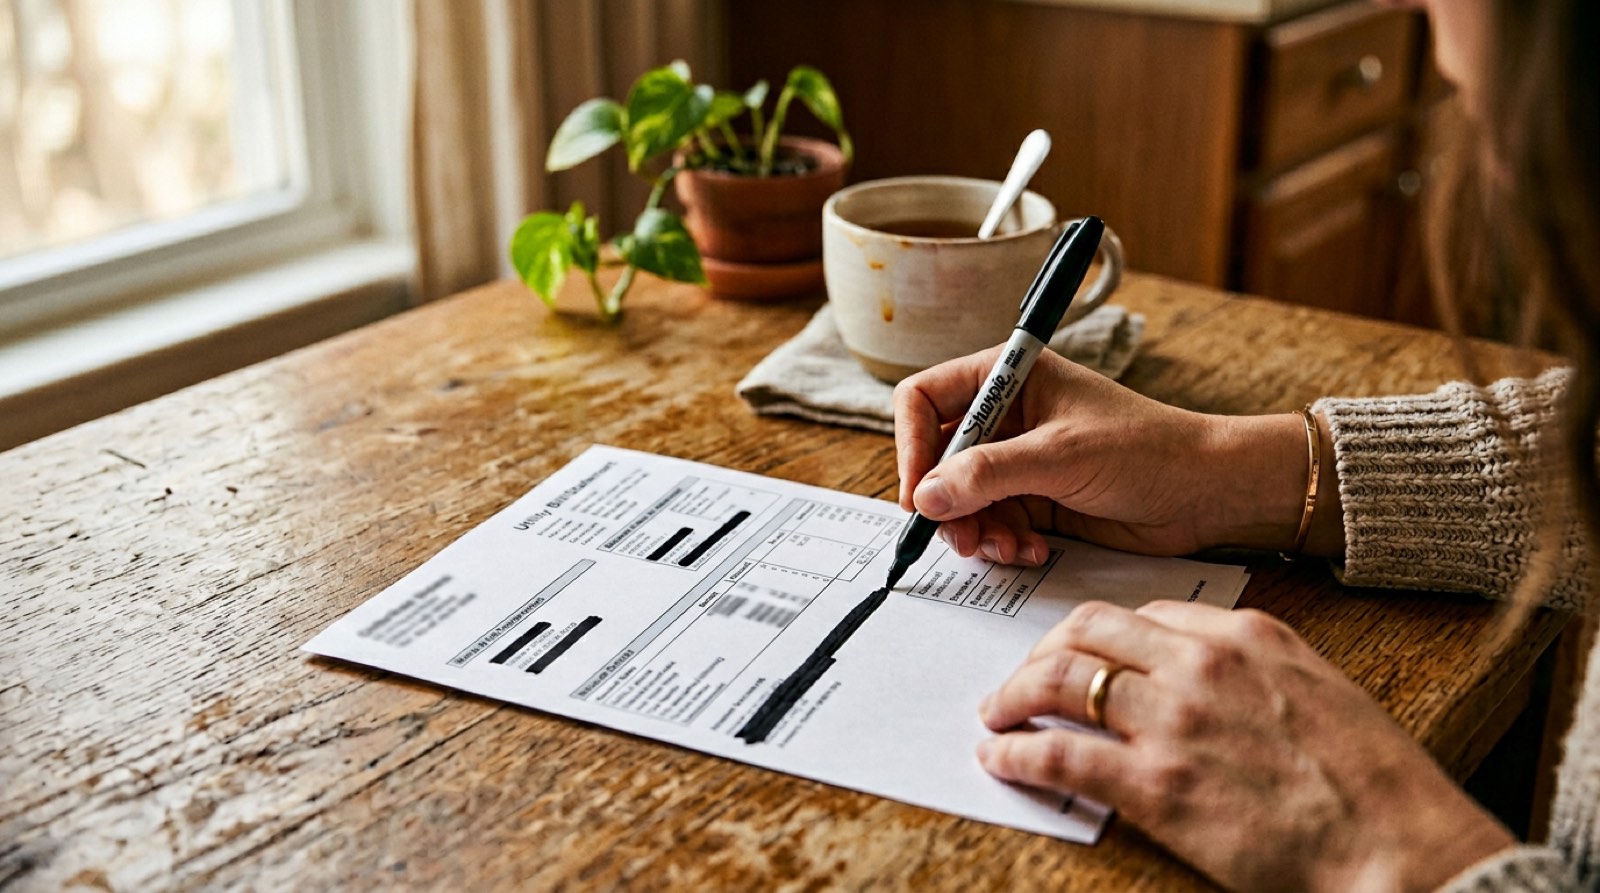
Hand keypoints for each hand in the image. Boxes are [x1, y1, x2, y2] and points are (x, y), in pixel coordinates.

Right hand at [893, 349, 1341, 561]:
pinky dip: (1001, 542)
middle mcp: (1006, 415)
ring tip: (1007, 550)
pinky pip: (991, 523)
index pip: (924, 400)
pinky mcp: (1035, 498)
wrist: (1208, 492)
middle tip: (964, 539)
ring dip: (975, 530)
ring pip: (960, 498)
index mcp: (1008, 375)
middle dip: (946, 502)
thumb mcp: (1060, 457)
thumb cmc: (1148, 450)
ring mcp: (1019, 459)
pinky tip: (1031, 553)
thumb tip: (925, 497)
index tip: (919, 494)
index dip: (912, 447)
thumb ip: (988, 475)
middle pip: (936, 458)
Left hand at [977, 600, 1514, 891]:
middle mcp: (1201, 666)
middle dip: (1042, 653)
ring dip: (1013, 696)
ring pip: (1060, 683)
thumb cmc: (1372, 781)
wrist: (1399, 845)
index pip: (1142, 612)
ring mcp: (1174, 724)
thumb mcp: (1319, 690)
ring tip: (995, 716)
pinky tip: (1002, 761)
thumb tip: (1201, 675)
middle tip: (1022, 679)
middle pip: (1088, 632)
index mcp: (1246, 635)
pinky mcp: (1156, 788)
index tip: (1077, 654)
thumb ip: (1254, 669)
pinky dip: (1018, 755)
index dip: (1096, 635)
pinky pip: (1061, 755)